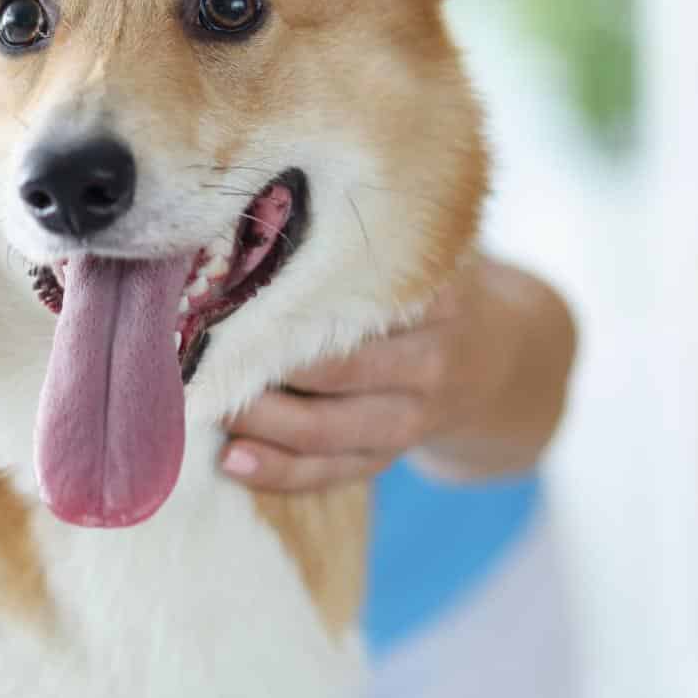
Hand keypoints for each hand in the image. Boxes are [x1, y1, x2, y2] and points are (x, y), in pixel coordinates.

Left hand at [217, 253, 576, 492]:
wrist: (502, 357)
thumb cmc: (424, 289)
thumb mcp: (417, 254)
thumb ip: (359, 240)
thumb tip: (246, 224)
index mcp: (435, 297)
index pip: (360, 303)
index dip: (288, 301)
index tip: (223, 295)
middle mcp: (430, 358)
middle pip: (337, 371)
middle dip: (261, 367)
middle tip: (195, 355)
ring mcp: (415, 414)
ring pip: (331, 429)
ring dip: (263, 425)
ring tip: (207, 408)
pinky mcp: (393, 453)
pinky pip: (336, 471)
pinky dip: (283, 472)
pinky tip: (234, 463)